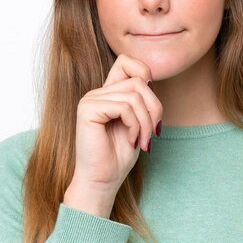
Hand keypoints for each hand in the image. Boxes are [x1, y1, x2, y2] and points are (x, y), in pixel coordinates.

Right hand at [71, 53, 162, 190]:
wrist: (103, 181)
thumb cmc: (119, 156)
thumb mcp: (139, 122)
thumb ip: (141, 99)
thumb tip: (151, 79)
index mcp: (107, 93)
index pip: (127, 61)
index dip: (146, 75)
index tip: (151, 109)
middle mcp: (97, 93)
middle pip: (138, 81)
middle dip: (154, 108)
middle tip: (154, 132)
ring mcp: (90, 99)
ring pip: (134, 94)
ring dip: (146, 121)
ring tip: (143, 140)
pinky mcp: (88, 109)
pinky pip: (124, 106)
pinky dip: (136, 125)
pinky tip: (131, 141)